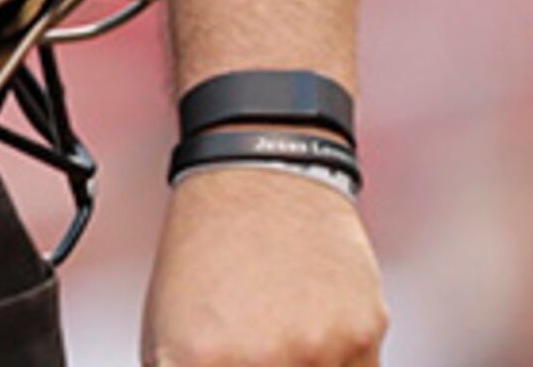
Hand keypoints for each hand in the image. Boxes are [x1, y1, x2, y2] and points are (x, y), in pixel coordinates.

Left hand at [143, 166, 384, 365]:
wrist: (258, 184)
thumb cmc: (203, 263)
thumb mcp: (167, 336)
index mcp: (197, 361)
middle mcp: (260, 361)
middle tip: (261, 354)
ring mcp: (317, 351)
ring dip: (304, 366)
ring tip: (283, 337)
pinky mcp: (364, 336)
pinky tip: (315, 335)